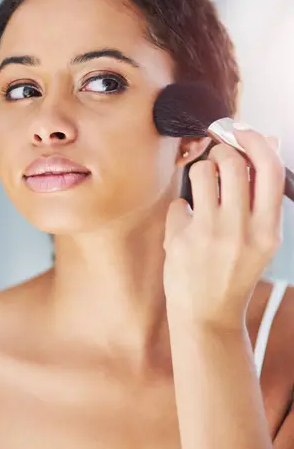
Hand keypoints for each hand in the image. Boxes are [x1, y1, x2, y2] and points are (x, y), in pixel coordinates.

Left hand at [163, 126, 284, 328]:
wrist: (208, 317)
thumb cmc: (235, 272)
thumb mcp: (261, 238)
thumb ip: (262, 194)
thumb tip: (267, 141)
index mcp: (269, 230)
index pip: (269, 169)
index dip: (255, 141)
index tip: (242, 130)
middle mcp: (242, 231)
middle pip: (231, 162)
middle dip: (222, 152)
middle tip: (218, 163)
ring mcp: (210, 235)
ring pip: (202, 172)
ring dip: (200, 173)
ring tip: (202, 192)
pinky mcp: (181, 241)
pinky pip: (179, 202)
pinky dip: (182, 210)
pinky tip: (186, 229)